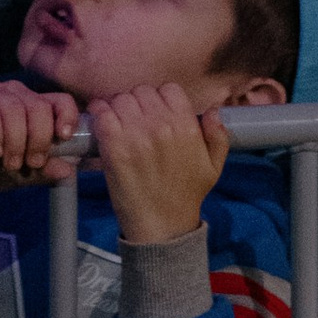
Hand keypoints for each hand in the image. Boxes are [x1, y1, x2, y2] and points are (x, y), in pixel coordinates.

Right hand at [0, 77, 83, 190]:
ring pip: (15, 107)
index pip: (60, 101)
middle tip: (30, 163)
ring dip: (16, 140)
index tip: (63, 138)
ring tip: (9, 163)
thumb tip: (67, 170)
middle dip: (38, 138)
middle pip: (39, 106)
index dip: (67, 116)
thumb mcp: (18, 174)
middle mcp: (17, 92)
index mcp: (34, 107)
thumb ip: (41, 171)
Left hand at [89, 81, 229, 245]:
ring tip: (117, 122)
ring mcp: (136, 135)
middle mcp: (161, 125)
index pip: (169, 89)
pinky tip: (102, 122)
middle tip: (134, 119)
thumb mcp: (213, 167)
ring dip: (118, 107)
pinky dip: (100, 113)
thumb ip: (218, 136)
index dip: (161, 99)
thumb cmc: (187, 196)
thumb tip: (213, 110)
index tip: (155, 112)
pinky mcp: (114, 147)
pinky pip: (102, 114)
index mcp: (186, 126)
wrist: (162, 228)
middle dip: (138, 103)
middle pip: (142, 91)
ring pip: (121, 99)